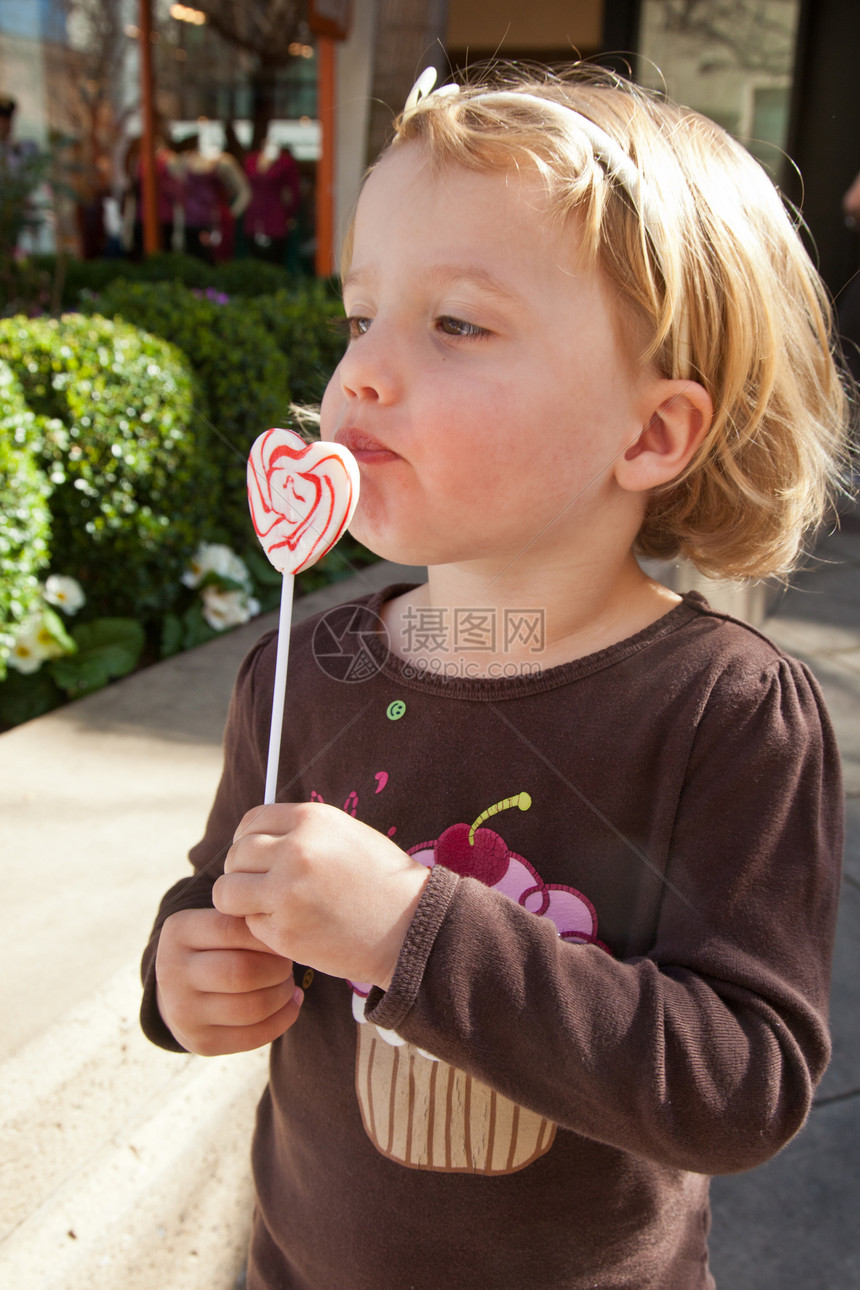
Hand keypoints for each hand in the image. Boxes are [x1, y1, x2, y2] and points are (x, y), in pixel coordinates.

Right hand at [155, 907, 301, 1055]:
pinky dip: (283, 1018)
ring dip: (283, 994)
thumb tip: (292, 921)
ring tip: (288, 983)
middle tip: (288, 963)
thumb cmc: (215, 946)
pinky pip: (254, 1037)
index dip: (267, 934)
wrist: (180, 991)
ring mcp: (183, 1012)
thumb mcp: (216, 921)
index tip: (285, 936)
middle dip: (279, 968)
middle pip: (243, 972)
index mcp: (179, 932)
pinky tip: (291, 1003)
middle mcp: (172, 973)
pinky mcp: (200, 1042)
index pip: (232, 929)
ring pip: (252, 1007)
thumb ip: (245, 917)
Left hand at [213, 802, 429, 989]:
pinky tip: (292, 926)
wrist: (412, 928)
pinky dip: (262, 928)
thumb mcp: (345, 835)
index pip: (251, 822)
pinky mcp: (283, 931)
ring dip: (241, 901)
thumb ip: (302, 831)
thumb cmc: (381, 881)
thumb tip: (255, 835)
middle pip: (235, 855)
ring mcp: (286, 892)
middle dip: (243, 872)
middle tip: (263, 887)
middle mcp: (294, 850)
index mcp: (311, 819)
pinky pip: (248, 924)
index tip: (255, 857)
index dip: (247, 840)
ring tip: (267, 907)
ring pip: (228, 891)